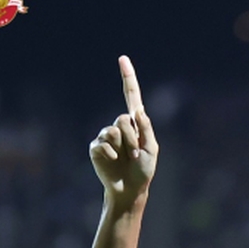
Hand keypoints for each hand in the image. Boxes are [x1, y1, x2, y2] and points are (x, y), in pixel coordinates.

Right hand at [89, 56, 158, 199]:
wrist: (129, 189)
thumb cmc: (144, 170)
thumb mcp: (152, 150)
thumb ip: (146, 129)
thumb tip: (138, 110)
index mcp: (136, 124)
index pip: (131, 96)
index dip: (127, 78)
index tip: (122, 58)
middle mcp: (119, 126)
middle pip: (123, 119)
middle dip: (132, 138)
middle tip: (135, 155)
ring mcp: (106, 136)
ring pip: (113, 131)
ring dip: (123, 148)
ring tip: (125, 160)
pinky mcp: (96, 147)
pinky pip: (102, 144)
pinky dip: (111, 154)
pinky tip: (113, 162)